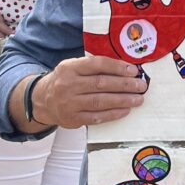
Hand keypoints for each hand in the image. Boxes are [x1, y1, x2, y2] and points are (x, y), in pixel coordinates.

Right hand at [32, 55, 146, 128]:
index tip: (133, 70)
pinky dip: (112, 114)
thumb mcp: (74, 66)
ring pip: (100, 102)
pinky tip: (125, 110)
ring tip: (138, 99)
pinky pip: (96, 117)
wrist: (43, 100)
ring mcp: (69, 104)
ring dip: (122, 100)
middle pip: (101, 84)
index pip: (97, 64)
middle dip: (124, 85)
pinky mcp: (72, 119)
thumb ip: (95, 65)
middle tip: (141, 86)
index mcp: (70, 67)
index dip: (117, 67)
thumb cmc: (66, 80)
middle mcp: (68, 85)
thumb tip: (125, 67)